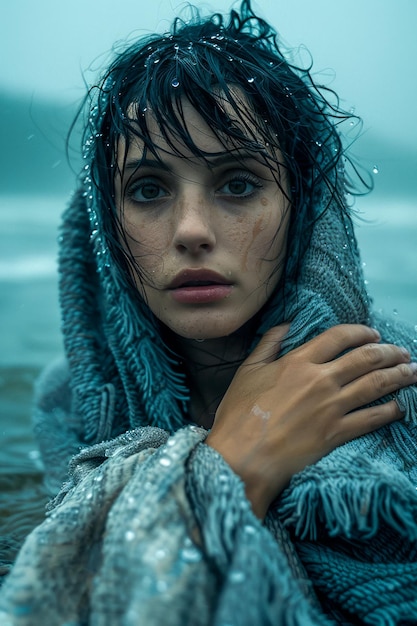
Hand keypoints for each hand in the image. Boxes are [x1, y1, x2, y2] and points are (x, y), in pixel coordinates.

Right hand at [205, 324, 416, 517]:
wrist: (243, 456)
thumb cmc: (239, 414)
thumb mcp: (247, 371)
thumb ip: (268, 344)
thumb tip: (286, 325)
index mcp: (298, 361)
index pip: (339, 337)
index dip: (361, 332)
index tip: (373, 334)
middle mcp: (321, 380)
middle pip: (365, 358)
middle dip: (389, 352)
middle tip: (403, 352)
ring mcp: (332, 407)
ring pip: (376, 384)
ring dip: (398, 376)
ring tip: (412, 371)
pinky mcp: (337, 433)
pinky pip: (372, 418)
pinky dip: (390, 410)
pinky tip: (400, 406)